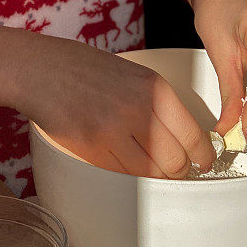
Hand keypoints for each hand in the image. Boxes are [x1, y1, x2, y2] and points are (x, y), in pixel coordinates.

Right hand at [13, 35, 215, 178]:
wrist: (42, 70)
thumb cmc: (88, 70)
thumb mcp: (134, 75)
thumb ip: (159, 104)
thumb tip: (185, 138)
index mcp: (155, 89)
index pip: (193, 136)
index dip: (203, 157)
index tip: (204, 163)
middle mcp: (138, 110)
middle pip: (175, 162)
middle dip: (179, 171)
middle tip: (177, 170)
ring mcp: (113, 132)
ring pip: (149, 173)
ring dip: (154, 176)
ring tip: (151, 168)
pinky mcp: (91, 148)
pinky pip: (122, 173)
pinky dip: (129, 173)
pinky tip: (126, 162)